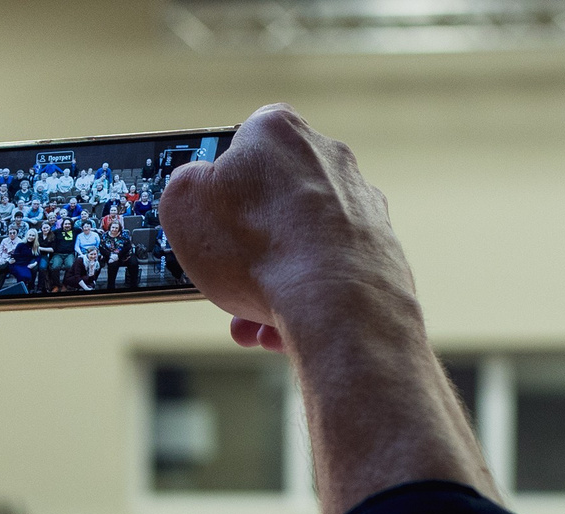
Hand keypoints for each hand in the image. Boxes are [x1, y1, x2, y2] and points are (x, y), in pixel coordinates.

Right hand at [160, 104, 415, 353]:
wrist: (338, 305)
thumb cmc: (259, 248)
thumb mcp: (182, 204)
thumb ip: (184, 188)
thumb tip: (196, 192)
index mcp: (278, 131)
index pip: (240, 147)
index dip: (217, 188)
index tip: (205, 219)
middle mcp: (329, 158)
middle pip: (272, 204)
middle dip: (244, 248)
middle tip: (222, 278)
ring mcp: (362, 206)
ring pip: (300, 247)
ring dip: (269, 283)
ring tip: (248, 321)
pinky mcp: (381, 251)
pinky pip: (330, 276)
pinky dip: (305, 301)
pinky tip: (282, 331)